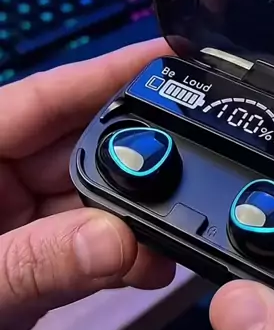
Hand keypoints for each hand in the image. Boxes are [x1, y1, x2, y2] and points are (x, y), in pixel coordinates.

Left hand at [0, 39, 174, 329]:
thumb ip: (34, 262)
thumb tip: (120, 240)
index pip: (38, 100)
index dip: (105, 74)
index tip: (171, 59)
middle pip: (76, 150)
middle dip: (135, 157)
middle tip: (198, 158)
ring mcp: (13, 225)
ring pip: (89, 205)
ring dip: (136, 220)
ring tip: (183, 226)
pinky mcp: (29, 269)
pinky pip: (85, 252)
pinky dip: (121, 259)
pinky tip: (155, 264)